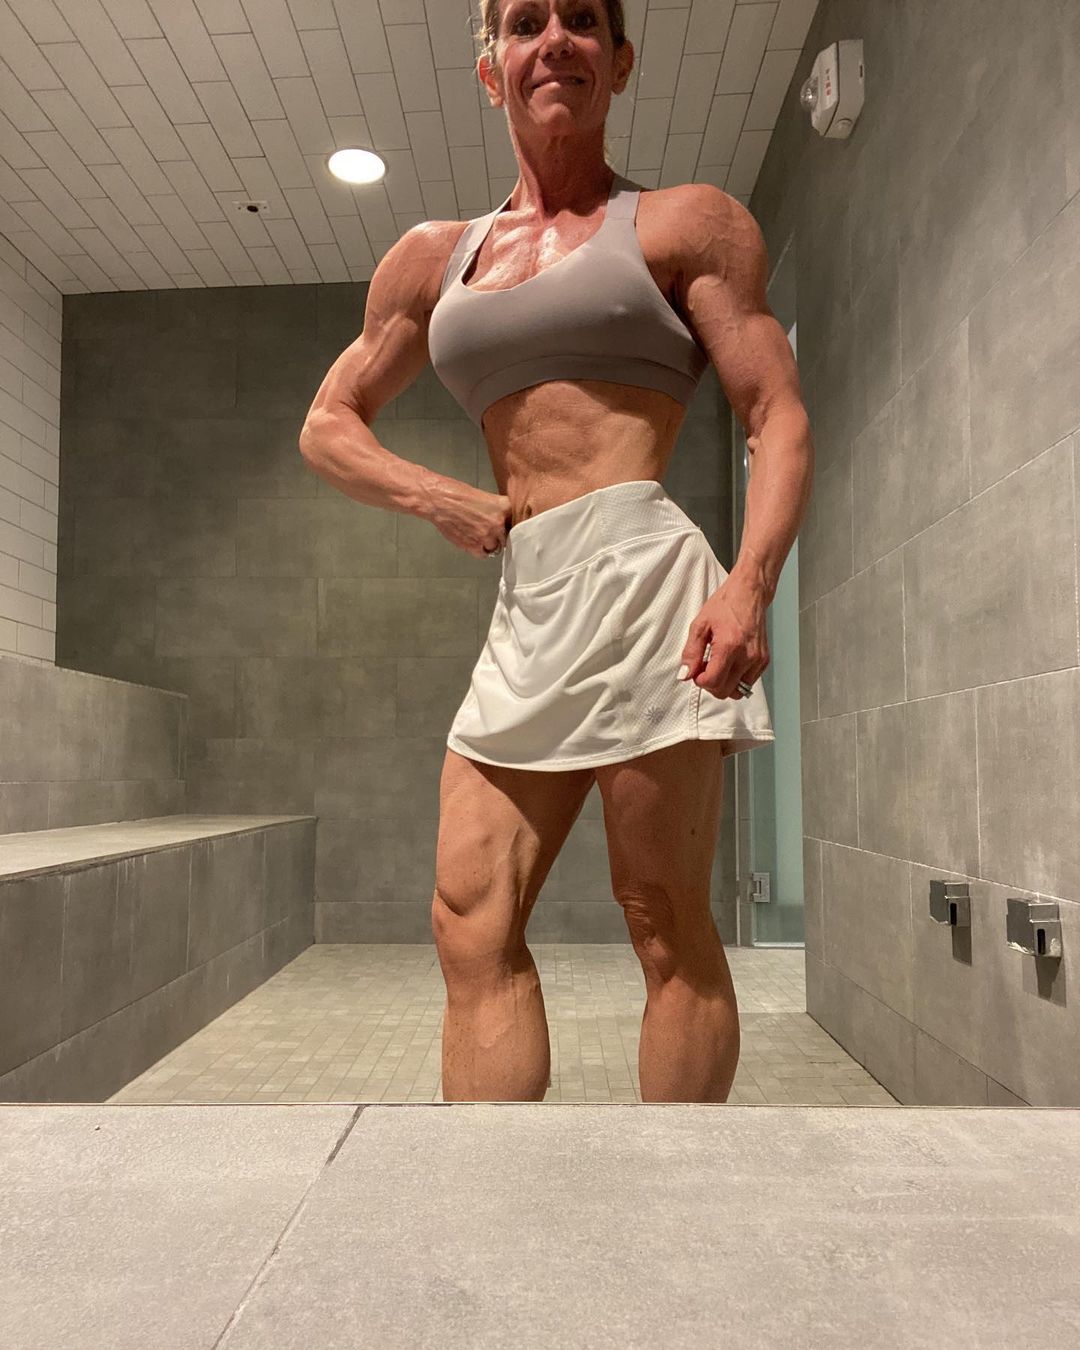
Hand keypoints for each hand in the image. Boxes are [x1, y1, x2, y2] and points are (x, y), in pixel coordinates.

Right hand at [426, 478, 512, 557]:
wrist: (438, 500)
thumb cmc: (456, 494)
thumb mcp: (484, 496)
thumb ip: (496, 510)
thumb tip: (502, 521)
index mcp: (504, 507)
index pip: (515, 522)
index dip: (508, 524)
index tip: (505, 526)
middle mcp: (498, 523)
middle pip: (506, 536)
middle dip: (498, 534)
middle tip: (486, 529)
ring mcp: (487, 536)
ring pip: (495, 547)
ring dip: (488, 543)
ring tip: (477, 534)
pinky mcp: (474, 546)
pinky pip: (483, 554)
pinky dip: (479, 550)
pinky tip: (473, 541)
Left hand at [678, 576, 769, 698]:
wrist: (749, 594)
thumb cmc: (724, 606)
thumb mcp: (699, 625)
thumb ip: (691, 653)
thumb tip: (685, 675)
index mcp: (729, 646)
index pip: (713, 682)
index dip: (700, 681)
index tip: (696, 672)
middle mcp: (747, 656)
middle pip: (725, 691)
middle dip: (711, 685)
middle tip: (705, 669)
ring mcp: (758, 660)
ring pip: (738, 691)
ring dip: (724, 684)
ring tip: (718, 666)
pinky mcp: (764, 661)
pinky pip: (748, 682)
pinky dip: (736, 679)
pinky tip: (730, 663)